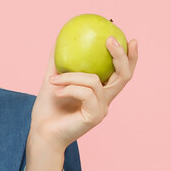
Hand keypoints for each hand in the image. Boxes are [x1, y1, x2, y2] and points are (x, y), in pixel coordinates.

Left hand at [25, 36, 138, 170]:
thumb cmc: (47, 110)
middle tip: (110, 40)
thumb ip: (58, 62)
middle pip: (123, 75)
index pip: (121, 72)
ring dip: (71, 76)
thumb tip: (58, 38)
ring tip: (53, 80)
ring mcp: (102, 109)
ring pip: (94, 81)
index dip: (129, 56)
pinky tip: (57, 92)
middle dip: (120, 55)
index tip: (129, 37)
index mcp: (99, 92)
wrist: (40, 133)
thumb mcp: (52, 80)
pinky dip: (70, 88)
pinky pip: (86, 92)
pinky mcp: (95, 117)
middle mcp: (105, 100)